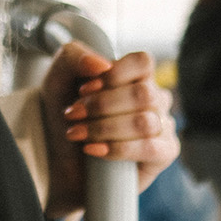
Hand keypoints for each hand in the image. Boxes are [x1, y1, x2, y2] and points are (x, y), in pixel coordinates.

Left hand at [41, 44, 177, 220]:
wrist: (61, 163)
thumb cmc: (67, 118)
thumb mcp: (57, 79)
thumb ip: (74, 57)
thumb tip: (103, 64)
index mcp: (136, 76)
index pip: (142, 62)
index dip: (113, 75)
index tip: (83, 89)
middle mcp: (155, 99)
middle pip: (143, 94)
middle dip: (101, 106)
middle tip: (73, 115)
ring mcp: (162, 126)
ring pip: (144, 122)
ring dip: (103, 128)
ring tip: (77, 134)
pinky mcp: (164, 155)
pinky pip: (150, 148)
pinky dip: (117, 148)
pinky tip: (93, 149)